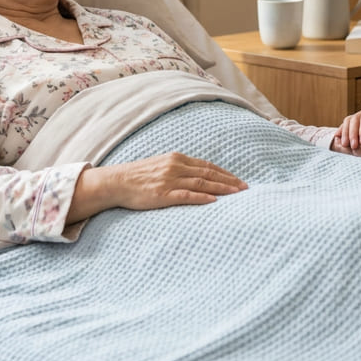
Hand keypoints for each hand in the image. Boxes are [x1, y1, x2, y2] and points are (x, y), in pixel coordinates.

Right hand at [73, 152, 246, 219]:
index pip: (207, 166)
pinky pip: (186, 196)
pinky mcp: (162, 194)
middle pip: (209, 174)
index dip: (225, 173)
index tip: (239, 180)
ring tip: (237, 195)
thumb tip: (197, 175)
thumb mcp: (161, 165)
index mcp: (176, 159)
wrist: (115, 181)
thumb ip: (178, 168)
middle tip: (245, 188)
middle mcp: (175, 167)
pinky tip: (214, 201)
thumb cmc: (138, 176)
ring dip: (222, 189)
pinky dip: (202, 198)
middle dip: (229, 181)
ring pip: (201, 184)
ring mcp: (169, 180)